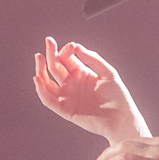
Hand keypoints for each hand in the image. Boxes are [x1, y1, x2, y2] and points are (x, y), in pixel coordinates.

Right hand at [33, 37, 149, 143]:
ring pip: (47, 82)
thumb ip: (93, 59)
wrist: (121, 118)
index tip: (72, 46)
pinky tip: (37, 78)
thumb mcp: (108, 73)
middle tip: (48, 41)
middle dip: (51, 54)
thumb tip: (77, 47)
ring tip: (39, 57)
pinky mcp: (65, 110)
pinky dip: (41, 90)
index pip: (67, 59)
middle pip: (55, 67)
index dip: (66, 51)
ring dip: (41, 69)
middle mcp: (72, 83)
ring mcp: (67, 96)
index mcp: (81, 73)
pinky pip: (49, 100)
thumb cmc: (117, 95)